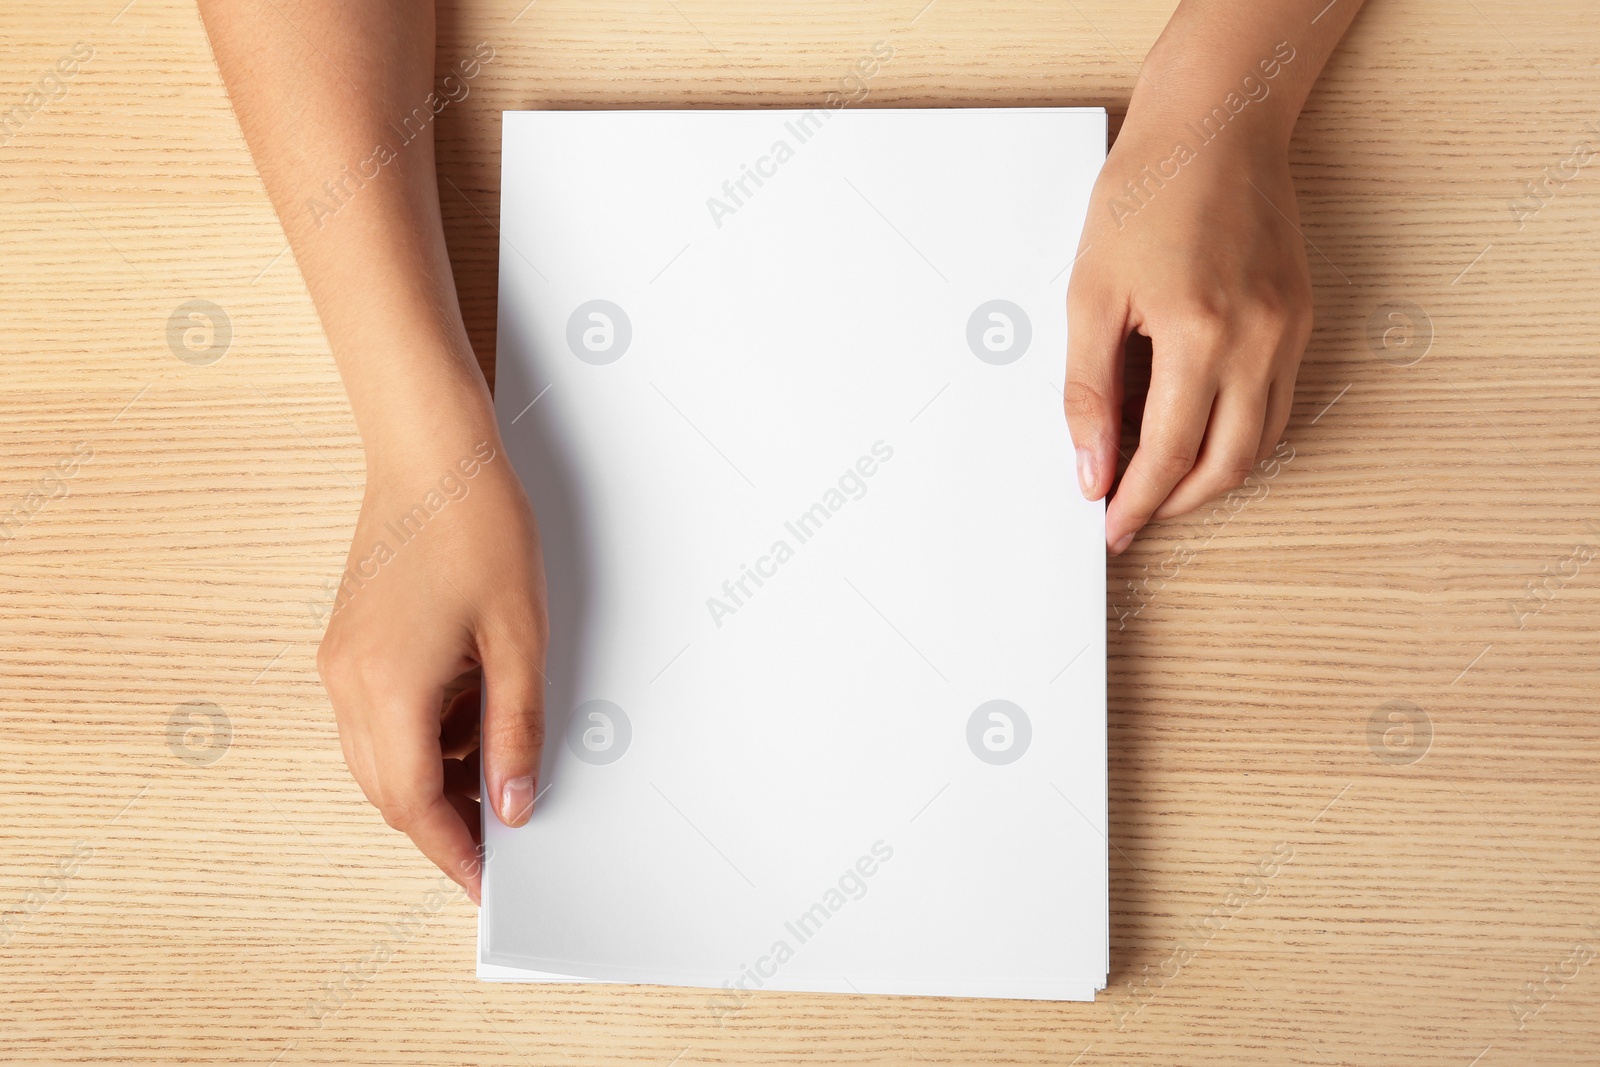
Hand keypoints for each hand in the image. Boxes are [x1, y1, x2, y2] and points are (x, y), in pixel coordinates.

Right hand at [315, 425, 547, 902]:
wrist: (431, 455)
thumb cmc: (477, 528)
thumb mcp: (519, 640)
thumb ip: (515, 729)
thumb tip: (511, 802)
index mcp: (388, 688)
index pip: (414, 804)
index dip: (451, 852)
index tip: (483, 883)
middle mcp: (348, 683)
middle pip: (389, 789)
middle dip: (443, 821)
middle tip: (501, 832)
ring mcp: (340, 661)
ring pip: (379, 756)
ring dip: (433, 776)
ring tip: (497, 762)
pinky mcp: (347, 642)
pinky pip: (376, 716)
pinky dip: (420, 734)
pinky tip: (469, 712)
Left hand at [1065, 119, 1312, 553]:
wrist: (1214, 129)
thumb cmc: (1146, 195)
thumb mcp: (1090, 294)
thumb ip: (1088, 391)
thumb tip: (1091, 469)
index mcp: (1200, 334)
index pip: (1168, 454)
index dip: (1137, 501)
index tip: (1111, 525)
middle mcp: (1258, 341)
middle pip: (1228, 464)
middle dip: (1179, 503)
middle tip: (1134, 513)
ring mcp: (1289, 331)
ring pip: (1261, 441)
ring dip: (1212, 474)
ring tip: (1160, 478)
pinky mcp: (1303, 319)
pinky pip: (1277, 402)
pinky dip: (1238, 431)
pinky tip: (1196, 427)